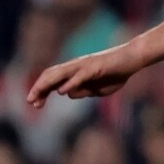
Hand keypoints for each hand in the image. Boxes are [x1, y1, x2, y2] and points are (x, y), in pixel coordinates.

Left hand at [27, 43, 145, 106]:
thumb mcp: (97, 88)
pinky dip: (69, 83)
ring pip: (59, 74)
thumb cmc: (117, 73)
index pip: (52, 80)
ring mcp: (84, 65)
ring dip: (46, 85)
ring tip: (36, 96)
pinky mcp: (95, 67)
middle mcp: (75, 66)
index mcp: (75, 72)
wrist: (133, 58)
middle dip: (38, 89)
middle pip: (50, 75)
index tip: (35, 104)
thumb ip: (83, 91)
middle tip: (31, 103)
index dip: (41, 91)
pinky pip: (79, 76)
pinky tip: (61, 91)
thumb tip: (67, 93)